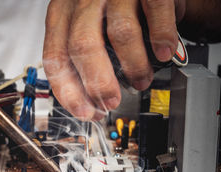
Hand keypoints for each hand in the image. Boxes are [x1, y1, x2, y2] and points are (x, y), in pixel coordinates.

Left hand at [43, 0, 184, 119]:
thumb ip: (82, 56)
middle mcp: (84, 0)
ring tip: (141, 81)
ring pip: (120, 33)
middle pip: (82, 47)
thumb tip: (89, 100)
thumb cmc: (110, 6)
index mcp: (62, 14)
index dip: (69, 91)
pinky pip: (155, 12)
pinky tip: (164, 52)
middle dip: (98, 84)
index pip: (56, 57)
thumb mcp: (85, 26)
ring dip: (134, 66)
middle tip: (111, 102)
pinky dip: (161, 37)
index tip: (85, 111)